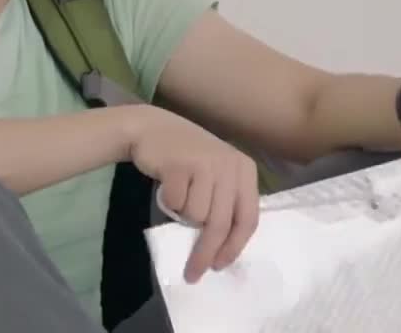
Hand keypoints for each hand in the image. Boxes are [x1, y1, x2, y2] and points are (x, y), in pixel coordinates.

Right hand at [127, 107, 259, 282]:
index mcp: (245, 170)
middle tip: (193, 273)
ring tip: (178, 193)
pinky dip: (168, 202)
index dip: (234, 247)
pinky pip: (175, 204)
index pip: (248, 218)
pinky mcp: (180, 164)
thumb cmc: (186, 158)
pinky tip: (166, 183)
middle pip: (221, 224)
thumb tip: (222, 249)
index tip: (220, 266)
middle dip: (206, 253)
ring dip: (182, 214)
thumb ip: (224, 203)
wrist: (152, 128)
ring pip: (196, 216)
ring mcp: (205, 163)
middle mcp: (230, 165)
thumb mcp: (215, 176)